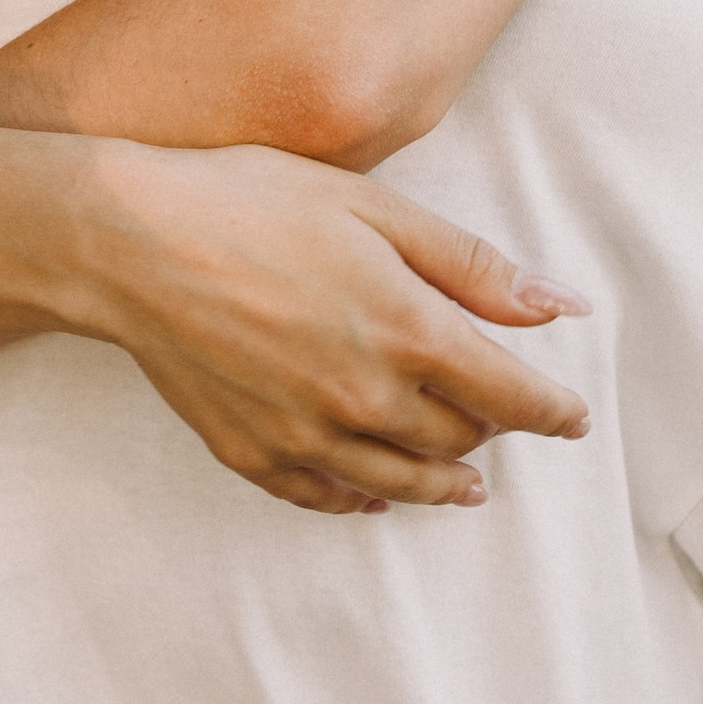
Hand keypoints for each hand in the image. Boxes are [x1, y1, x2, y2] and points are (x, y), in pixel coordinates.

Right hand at [86, 142, 590, 515]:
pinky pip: (326, 496)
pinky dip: (362, 499)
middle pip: (460, 439)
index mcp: (410, 332)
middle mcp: (367, 399)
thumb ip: (471, 264)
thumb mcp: (374, 208)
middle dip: (492, 431)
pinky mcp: (254, 453)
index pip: (513, 395)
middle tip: (499, 416)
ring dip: (443, 482)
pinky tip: (374, 493)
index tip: (573, 417)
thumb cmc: (251, 204)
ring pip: (402, 482)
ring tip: (464, 484)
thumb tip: (560, 308)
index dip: (553, 410)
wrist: (129, 244)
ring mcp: (308, 435)